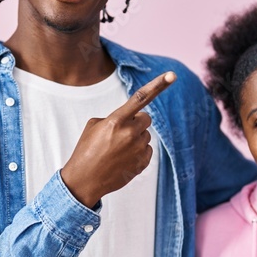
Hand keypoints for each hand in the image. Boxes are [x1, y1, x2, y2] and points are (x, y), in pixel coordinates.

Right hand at [60, 72, 174, 207]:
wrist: (84, 180)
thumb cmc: (86, 150)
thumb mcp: (94, 126)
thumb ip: (115, 117)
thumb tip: (130, 119)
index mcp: (116, 121)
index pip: (140, 98)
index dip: (158, 85)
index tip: (172, 75)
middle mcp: (130, 133)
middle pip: (146, 118)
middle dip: (136, 122)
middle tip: (120, 133)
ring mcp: (137, 149)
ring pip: (146, 135)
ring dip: (135, 139)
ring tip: (117, 150)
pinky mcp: (142, 163)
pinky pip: (147, 150)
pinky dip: (138, 153)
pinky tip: (123, 159)